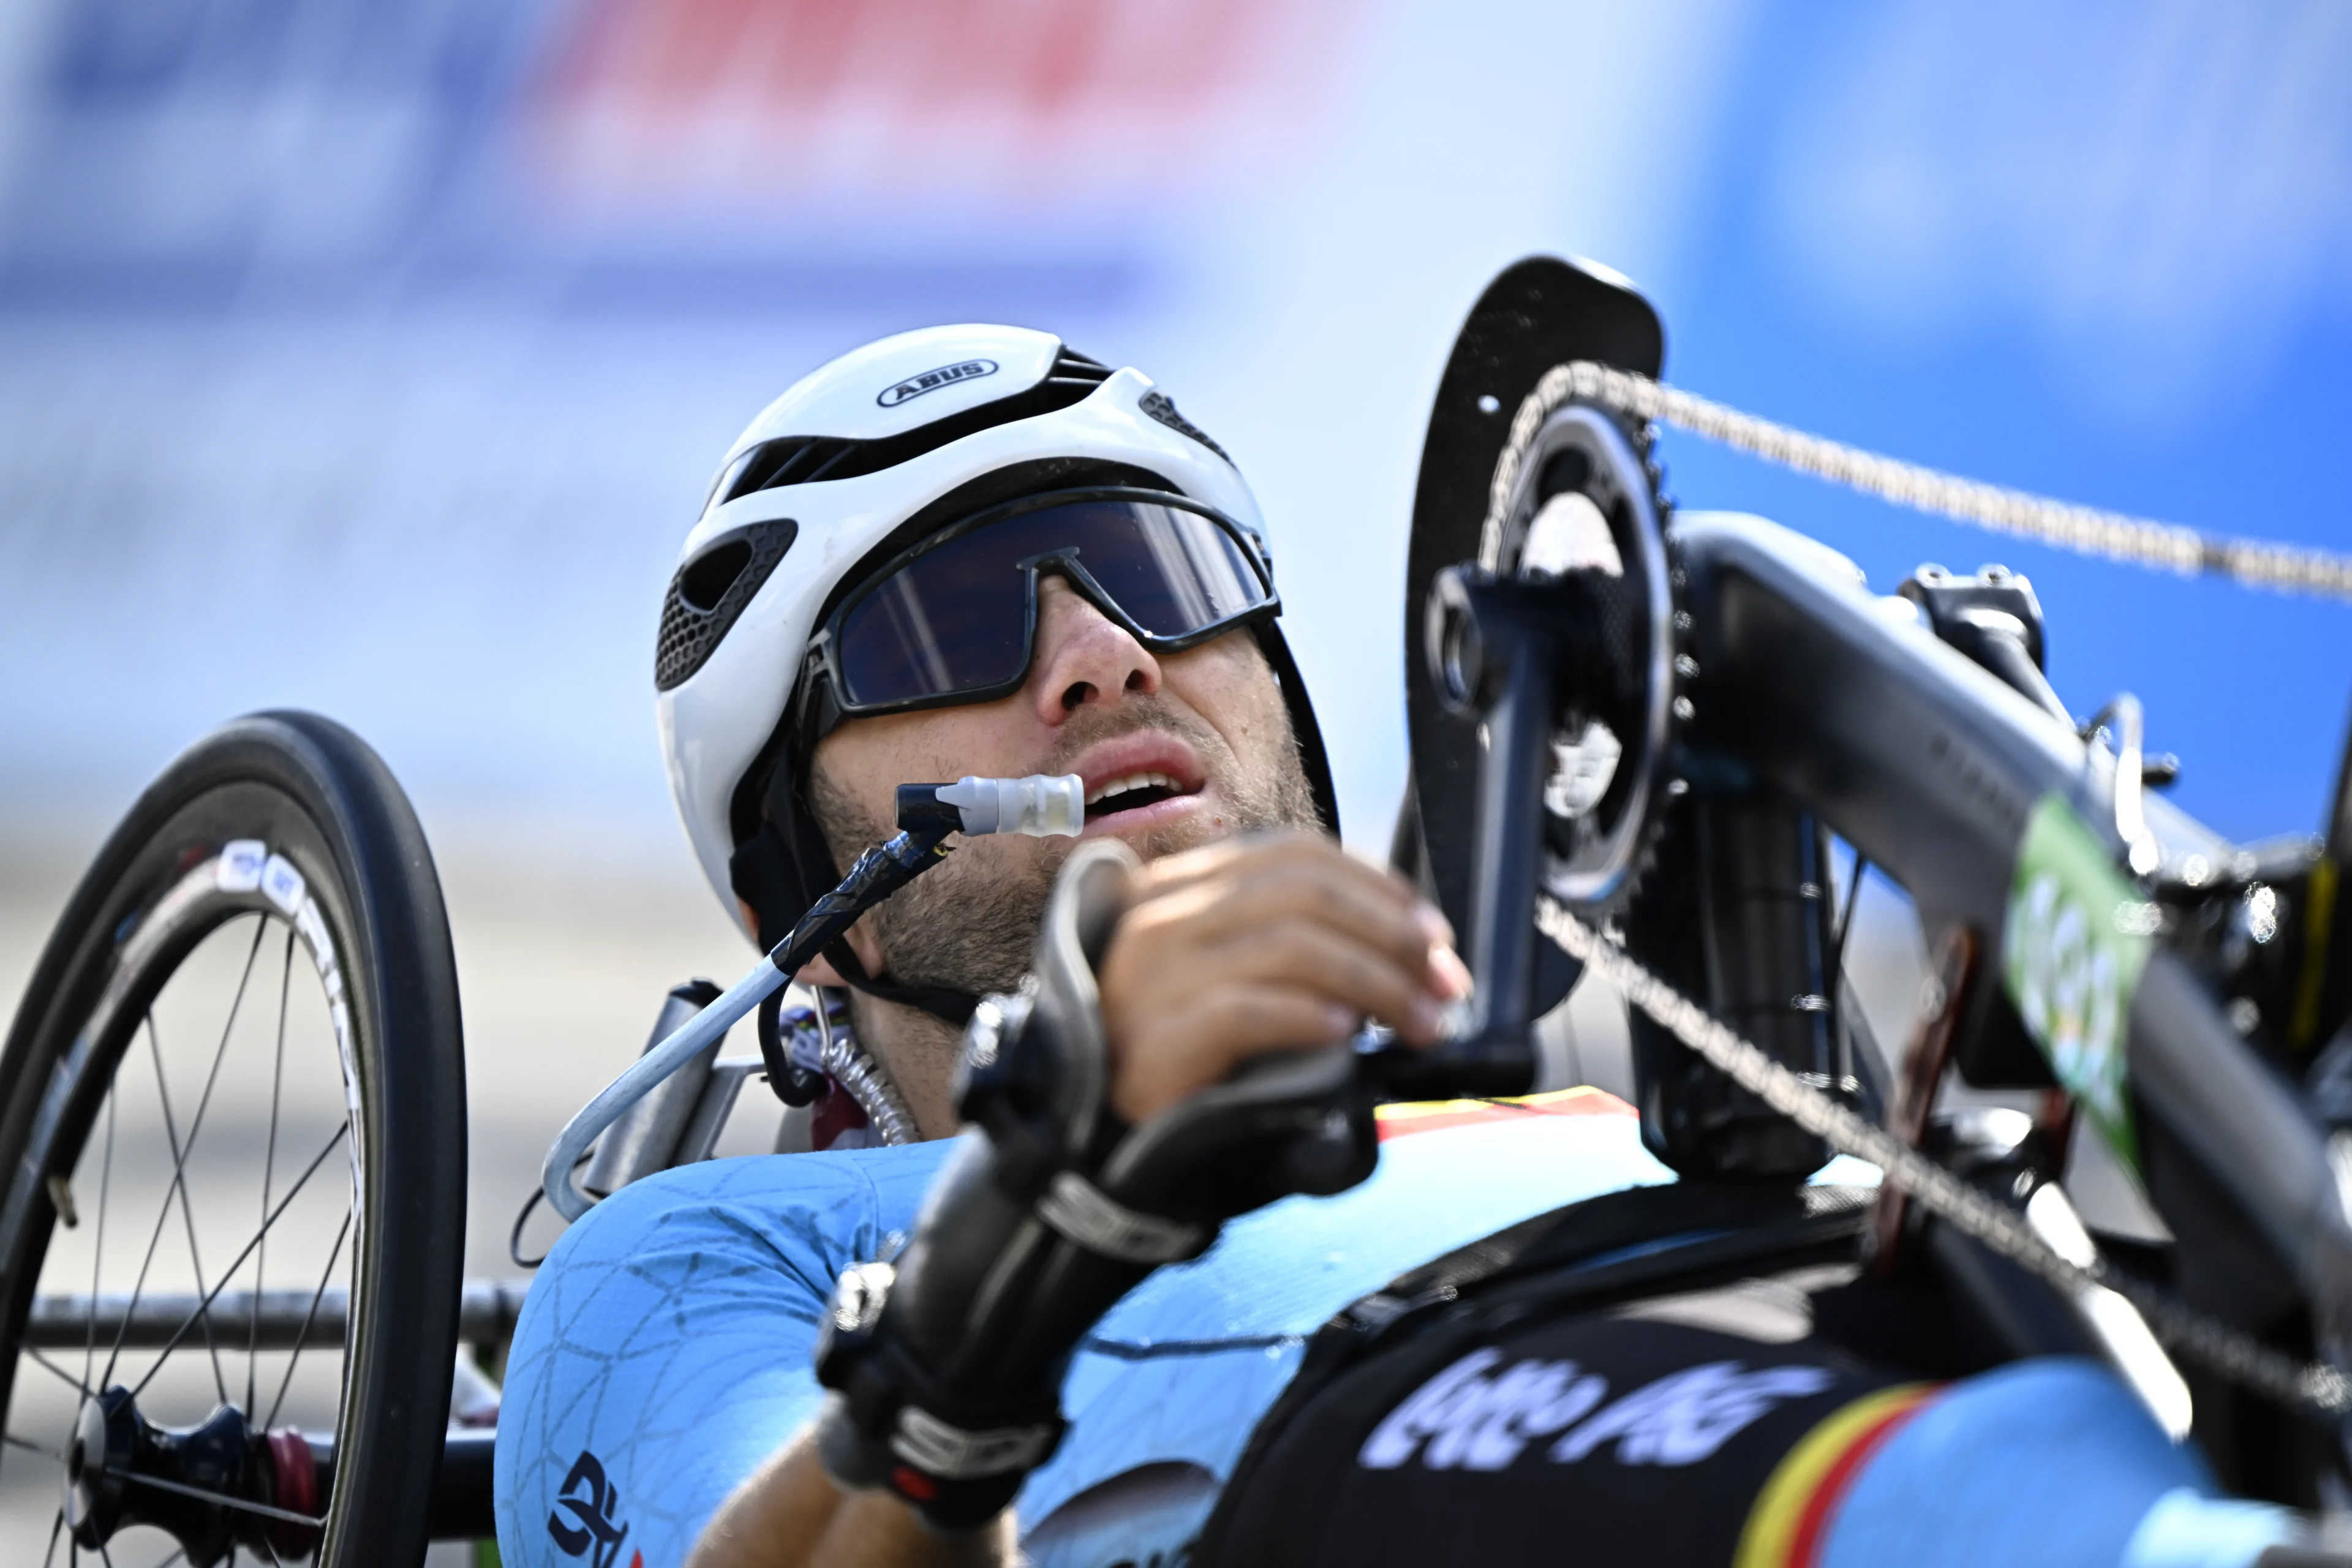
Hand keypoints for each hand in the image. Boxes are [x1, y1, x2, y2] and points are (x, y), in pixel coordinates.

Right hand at [1095, 831, 1471, 1123]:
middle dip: (1393, 936)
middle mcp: (1162, 916)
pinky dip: (1311, 1017)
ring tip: (1417, 1023)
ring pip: (1290, 944)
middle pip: (1304, 893)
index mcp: (1183, 887)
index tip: (1435, 935)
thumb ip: (1294, 947)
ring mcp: (1152, 975)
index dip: (1380, 888)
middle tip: (1444, 985)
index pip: (1296, 854)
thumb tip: (1410, 950)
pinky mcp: (1156, 1038)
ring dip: (1375, 982)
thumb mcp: (1234, 978)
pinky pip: (1250, 1010)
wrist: (1095, 1135)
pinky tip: (1348, 1036)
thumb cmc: (1183, 1058)